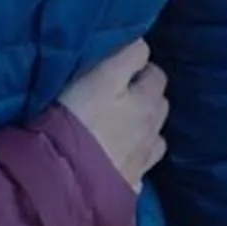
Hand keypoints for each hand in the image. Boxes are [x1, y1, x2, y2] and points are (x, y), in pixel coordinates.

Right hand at [54, 37, 167, 192]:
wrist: (67, 178)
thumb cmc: (78, 118)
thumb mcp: (99, 76)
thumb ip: (124, 57)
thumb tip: (140, 44)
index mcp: (147, 98)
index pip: (152, 66)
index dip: (135, 60)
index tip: (116, 62)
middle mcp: (152, 125)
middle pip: (160, 98)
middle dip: (145, 90)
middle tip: (117, 90)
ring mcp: (145, 156)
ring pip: (157, 130)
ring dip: (146, 121)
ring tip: (121, 120)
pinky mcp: (135, 181)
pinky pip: (146, 159)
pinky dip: (140, 150)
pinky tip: (122, 150)